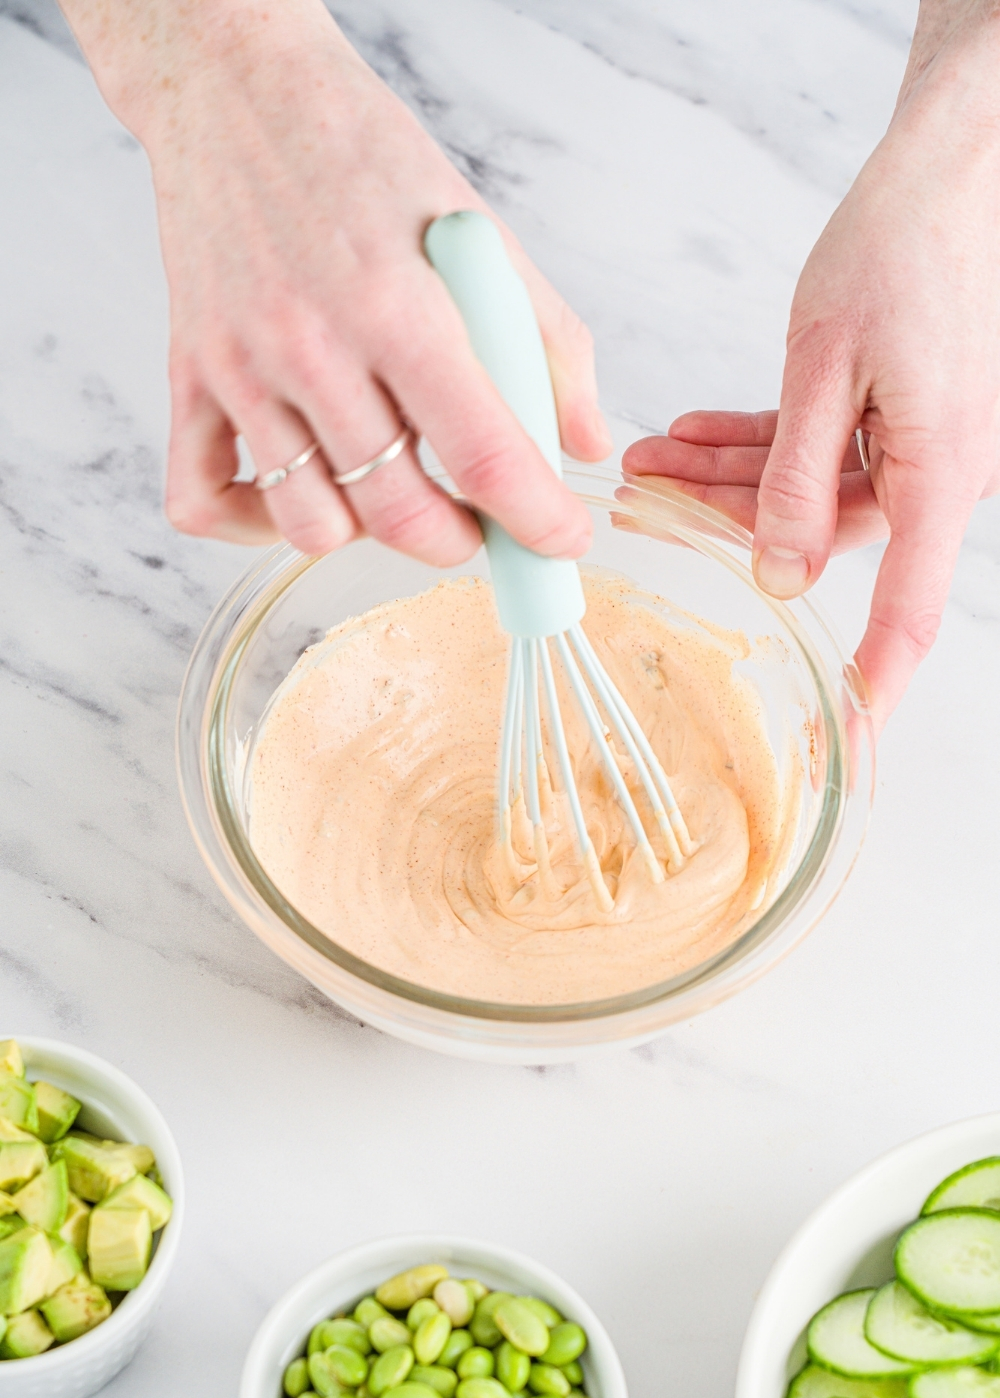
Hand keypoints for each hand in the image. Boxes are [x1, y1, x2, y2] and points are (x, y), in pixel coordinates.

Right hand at [63, 0, 610, 562]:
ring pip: (311, 525)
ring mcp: (242, 368)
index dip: (537, 520)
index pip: (484, 455)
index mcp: (401, 304)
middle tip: (481, 523)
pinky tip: (302, 493)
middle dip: (462, 542)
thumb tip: (586, 442)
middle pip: (399, 513)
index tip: (562, 541)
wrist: (237, 92)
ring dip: (369, 534)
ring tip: (394, 491)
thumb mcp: (480, 231)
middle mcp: (313, 345)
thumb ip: (548, 342)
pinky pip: (201, 500)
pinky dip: (255, 524)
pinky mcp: (190, 377)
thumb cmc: (363, 158)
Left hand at [625, 5, 999, 733]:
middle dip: (725, 520)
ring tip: (647, 458)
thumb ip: (797, 482)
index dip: (876, 680)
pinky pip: (823, 449)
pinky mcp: (903, 414)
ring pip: (809, 490)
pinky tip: (694, 434)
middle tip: (641, 500)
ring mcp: (923, 444)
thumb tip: (778, 577)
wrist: (951, 170)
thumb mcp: (825, 367)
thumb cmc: (902, 248)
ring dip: (727, 476)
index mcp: (937, 473)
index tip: (852, 740)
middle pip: (820, 535)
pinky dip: (762, 444)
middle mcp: (939, 472)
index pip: (907, 609)